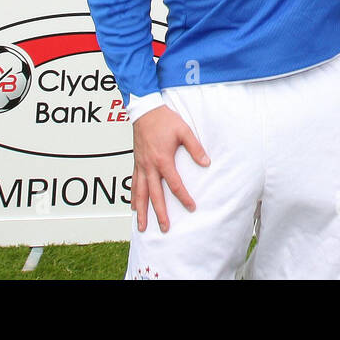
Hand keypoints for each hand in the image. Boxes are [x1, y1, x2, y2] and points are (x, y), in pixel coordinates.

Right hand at [131, 105, 209, 232]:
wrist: (145, 110)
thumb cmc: (165, 119)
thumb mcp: (184, 131)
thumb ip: (195, 148)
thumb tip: (206, 163)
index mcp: (163, 160)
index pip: (175, 184)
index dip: (184, 197)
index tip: (191, 207)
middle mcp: (149, 166)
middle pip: (155, 195)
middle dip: (160, 213)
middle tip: (164, 228)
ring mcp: (141, 165)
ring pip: (140, 193)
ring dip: (142, 211)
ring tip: (142, 226)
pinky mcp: (136, 162)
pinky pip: (133, 183)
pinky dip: (133, 197)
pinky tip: (134, 206)